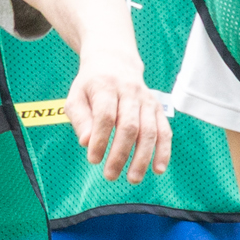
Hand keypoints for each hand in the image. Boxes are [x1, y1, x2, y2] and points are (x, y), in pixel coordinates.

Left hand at [66, 53, 170, 183]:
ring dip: (142, 157)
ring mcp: (146, 100)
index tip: (93, 159)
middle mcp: (129, 92)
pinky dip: (163, 151)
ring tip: (133, 178)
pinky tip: (158, 169)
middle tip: (110, 175)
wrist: (114, 61)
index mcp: (105, 86)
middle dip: (120, 153)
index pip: (105, 116)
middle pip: (129, 125)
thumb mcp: (76, 97)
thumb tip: (86, 142)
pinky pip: (164, 130)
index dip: (100, 139)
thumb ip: (80, 119)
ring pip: (149, 130)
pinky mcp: (158, 108)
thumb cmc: (91, 85)